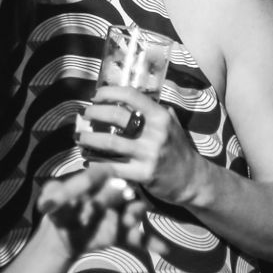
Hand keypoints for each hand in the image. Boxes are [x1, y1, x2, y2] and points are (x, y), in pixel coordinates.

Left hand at [36, 164, 156, 256]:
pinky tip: (165, 250)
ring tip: (130, 220)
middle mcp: (113, 193)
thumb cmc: (59, 209)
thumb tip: (46, 203)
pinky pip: (141, 237)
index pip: (104, 173)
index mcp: (96, 180)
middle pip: (125, 188)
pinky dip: (153, 243)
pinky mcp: (123, 234)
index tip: (107, 181)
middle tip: (117, 200)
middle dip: (123, 195)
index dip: (105, 177)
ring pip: (135, 210)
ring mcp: (120, 213)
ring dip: (136, 214)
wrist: (63, 235)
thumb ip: (50, 198)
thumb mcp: (51, 200)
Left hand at [74, 86, 203, 204]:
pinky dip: (97, 162)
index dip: (110, 92)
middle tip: (85, 114)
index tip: (96, 95)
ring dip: (90, 138)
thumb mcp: (172, 124)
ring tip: (80, 136)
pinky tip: (88, 159)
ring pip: (111, 142)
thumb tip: (129, 98)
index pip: (131, 96)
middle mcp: (156, 133)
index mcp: (161, 116)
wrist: (192, 179)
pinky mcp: (144, 174)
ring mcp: (149, 154)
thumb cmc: (178, 149)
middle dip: (95, 113)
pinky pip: (113, 167)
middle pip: (117, 116)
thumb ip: (154, 111)